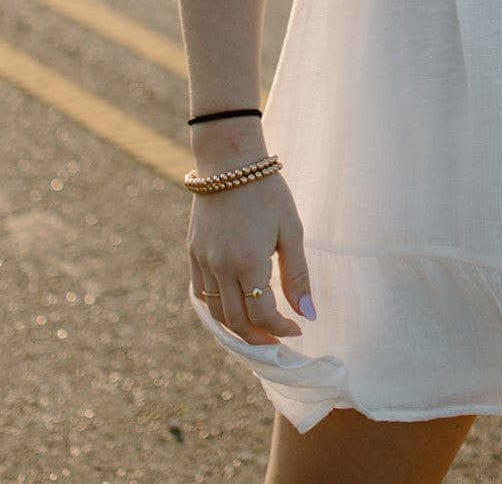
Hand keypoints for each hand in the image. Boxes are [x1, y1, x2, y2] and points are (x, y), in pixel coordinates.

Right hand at [188, 171, 312, 345]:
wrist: (230, 161)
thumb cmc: (268, 192)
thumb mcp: (291, 229)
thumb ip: (298, 275)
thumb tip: (309, 314)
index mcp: (247, 262)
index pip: (262, 315)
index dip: (280, 329)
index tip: (298, 330)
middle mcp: (220, 267)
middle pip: (236, 321)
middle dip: (259, 338)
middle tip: (277, 341)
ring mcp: (202, 261)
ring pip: (216, 313)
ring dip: (237, 328)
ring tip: (258, 330)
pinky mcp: (193, 253)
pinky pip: (201, 294)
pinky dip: (216, 310)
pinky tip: (233, 309)